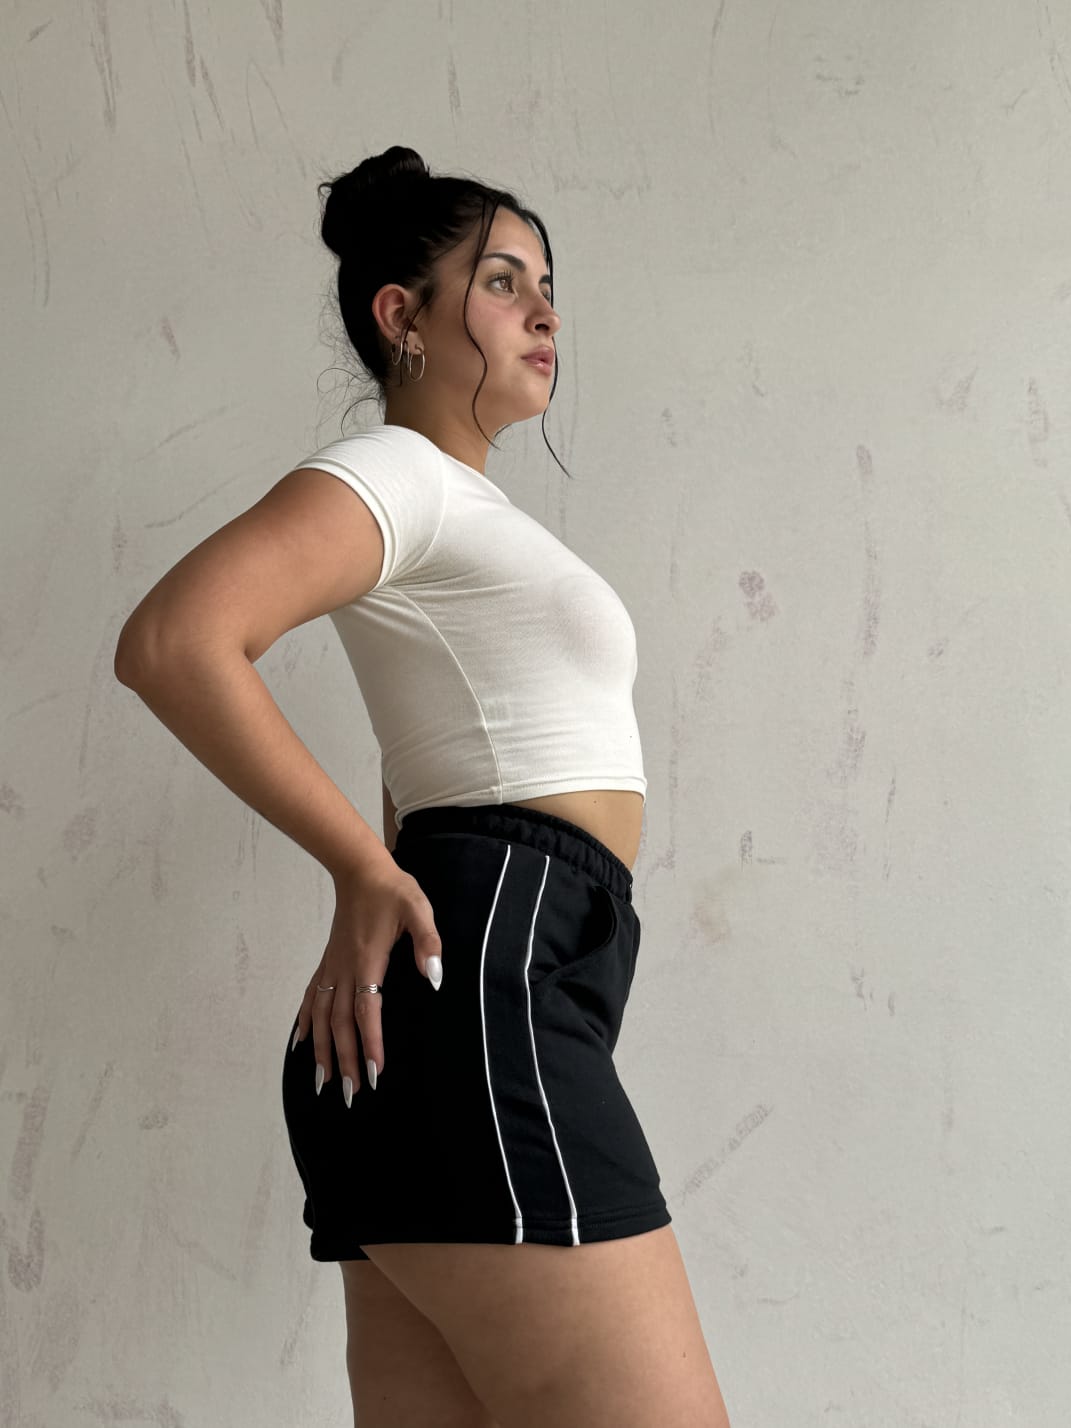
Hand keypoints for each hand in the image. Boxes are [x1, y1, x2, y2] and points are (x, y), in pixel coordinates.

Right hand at [291, 860, 442, 1103]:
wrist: (361, 870)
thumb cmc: (393, 890)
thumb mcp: (419, 908)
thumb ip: (428, 941)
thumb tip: (435, 977)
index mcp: (367, 960)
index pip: (367, 1010)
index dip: (370, 1042)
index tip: (375, 1072)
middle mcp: (344, 968)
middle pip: (339, 1023)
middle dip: (345, 1060)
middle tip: (352, 1094)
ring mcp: (332, 966)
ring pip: (320, 1016)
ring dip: (321, 1050)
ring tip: (323, 1082)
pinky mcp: (327, 962)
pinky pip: (310, 997)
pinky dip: (304, 1022)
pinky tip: (299, 1043)